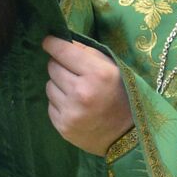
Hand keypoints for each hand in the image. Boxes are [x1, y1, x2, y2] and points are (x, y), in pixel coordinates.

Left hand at [43, 37, 132, 155]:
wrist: (128, 135)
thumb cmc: (122, 96)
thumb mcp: (114, 68)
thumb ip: (89, 53)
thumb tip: (62, 41)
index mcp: (98, 74)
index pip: (64, 51)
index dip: (53, 44)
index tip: (48, 41)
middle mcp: (82, 92)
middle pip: (52, 67)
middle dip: (59, 65)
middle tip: (72, 72)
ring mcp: (71, 112)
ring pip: (49, 85)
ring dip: (58, 85)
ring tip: (75, 91)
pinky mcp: (63, 126)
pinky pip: (50, 104)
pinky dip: (58, 102)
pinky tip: (74, 106)